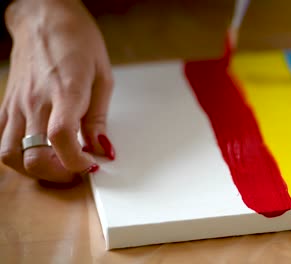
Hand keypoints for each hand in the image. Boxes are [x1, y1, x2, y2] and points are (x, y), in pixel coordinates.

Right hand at [0, 0, 114, 182]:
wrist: (44, 18)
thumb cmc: (77, 41)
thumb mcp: (102, 78)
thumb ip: (99, 118)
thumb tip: (101, 149)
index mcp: (66, 92)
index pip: (62, 137)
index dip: (76, 161)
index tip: (90, 165)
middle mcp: (36, 101)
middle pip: (33, 156)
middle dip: (58, 174)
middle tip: (76, 169)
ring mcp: (17, 104)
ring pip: (10, 155)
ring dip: (34, 170)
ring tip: (55, 164)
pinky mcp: (7, 104)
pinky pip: (2, 140)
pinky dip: (18, 155)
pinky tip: (37, 150)